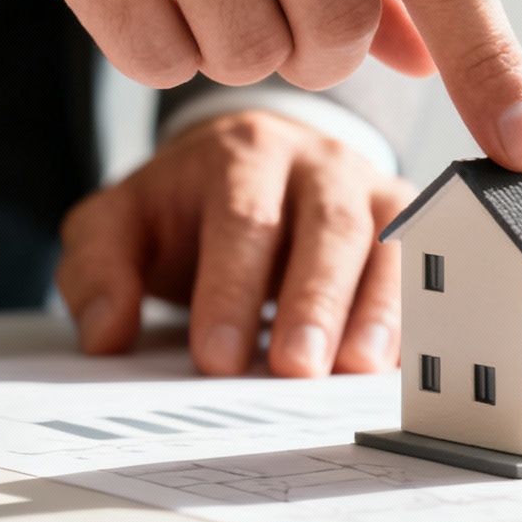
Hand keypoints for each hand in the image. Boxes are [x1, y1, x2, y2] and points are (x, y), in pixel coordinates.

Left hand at [55, 110, 413, 376]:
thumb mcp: (120, 226)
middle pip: (328, 227)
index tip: (216, 358)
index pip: (243, 220)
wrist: (252, 167)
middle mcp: (318, 161)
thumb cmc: (187, 211)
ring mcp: (371, 186)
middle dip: (314, 301)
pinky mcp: (408, 218)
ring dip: (378, 308)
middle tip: (296, 369)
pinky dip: (415, 309)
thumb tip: (107, 333)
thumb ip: (97, 271)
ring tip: (356, 367)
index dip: (231, 290)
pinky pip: (424, 261)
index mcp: (242, 152)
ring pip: (390, 241)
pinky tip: (398, 358)